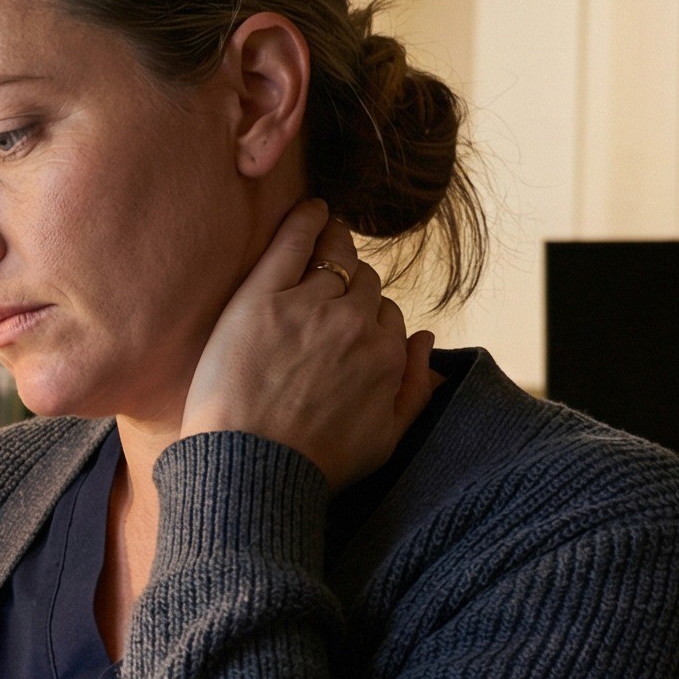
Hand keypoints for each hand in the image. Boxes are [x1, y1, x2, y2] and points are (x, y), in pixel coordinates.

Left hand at [179, 200, 437, 488]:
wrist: (251, 470)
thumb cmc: (314, 465)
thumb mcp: (385, 440)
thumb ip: (415, 388)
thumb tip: (428, 340)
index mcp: (385, 354)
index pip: (386, 315)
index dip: (367, 318)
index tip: (347, 323)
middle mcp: (353, 323)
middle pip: (363, 284)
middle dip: (352, 284)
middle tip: (332, 283)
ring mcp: (307, 306)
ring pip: (335, 258)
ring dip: (335, 244)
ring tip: (326, 232)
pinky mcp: (261, 297)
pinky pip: (293, 241)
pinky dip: (306, 219)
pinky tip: (311, 208)